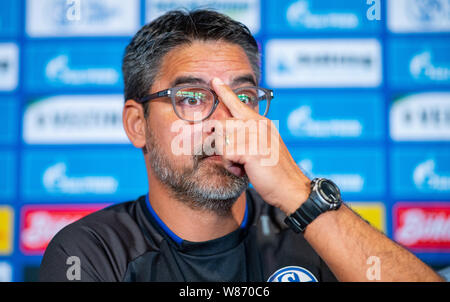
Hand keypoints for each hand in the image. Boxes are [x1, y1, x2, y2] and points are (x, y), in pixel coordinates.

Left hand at [211, 77, 310, 214]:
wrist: (291, 188)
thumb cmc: (275, 172)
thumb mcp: (262, 147)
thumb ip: (248, 135)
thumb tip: (225, 128)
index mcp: (261, 122)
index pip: (239, 103)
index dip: (225, 92)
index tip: (215, 80)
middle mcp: (258, 124)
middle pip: (222, 125)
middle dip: (223, 145)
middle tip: (238, 159)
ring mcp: (256, 135)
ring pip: (221, 140)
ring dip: (227, 156)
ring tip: (244, 164)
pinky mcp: (252, 149)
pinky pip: (226, 154)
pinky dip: (231, 166)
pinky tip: (245, 170)